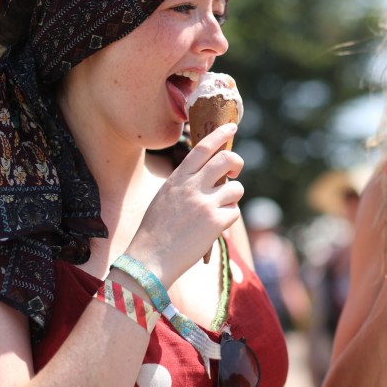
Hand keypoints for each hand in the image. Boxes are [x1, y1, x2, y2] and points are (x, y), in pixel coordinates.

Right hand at [128, 123, 243, 287]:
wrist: (149, 259)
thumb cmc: (155, 232)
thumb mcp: (165, 198)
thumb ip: (186, 184)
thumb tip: (213, 178)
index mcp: (178, 178)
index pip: (203, 148)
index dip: (220, 135)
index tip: (232, 127)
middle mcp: (192, 186)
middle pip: (227, 160)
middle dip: (236, 163)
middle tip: (234, 172)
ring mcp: (205, 203)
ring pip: (236, 188)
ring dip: (232, 198)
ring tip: (217, 211)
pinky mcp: (216, 222)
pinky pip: (234, 212)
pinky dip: (228, 219)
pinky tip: (214, 228)